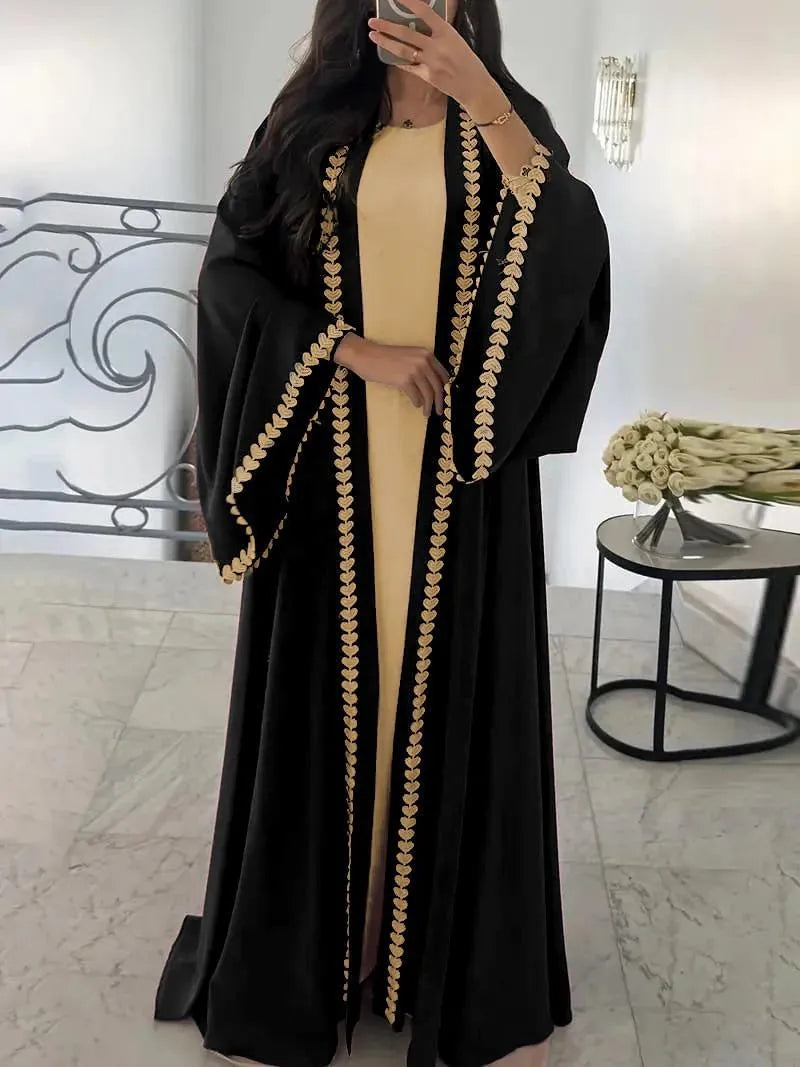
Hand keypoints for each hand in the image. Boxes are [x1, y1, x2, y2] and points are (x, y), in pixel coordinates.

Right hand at [335, 334, 449, 416]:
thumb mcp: (409, 356)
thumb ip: (421, 366)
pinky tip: (416, 405)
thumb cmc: (385, 357)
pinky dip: (417, 403)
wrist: (367, 356)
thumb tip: (431, 385)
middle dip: (440, 401)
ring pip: (428, 393)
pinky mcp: (404, 380)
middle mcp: (423, 361)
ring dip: (429, 406)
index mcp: (426, 354)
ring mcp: (414, 370)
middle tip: (439, 410)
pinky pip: (416, 396)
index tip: (444, 398)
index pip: (443, 374)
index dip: (445, 388)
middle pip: (438, 386)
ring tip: (426, 413)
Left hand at [367, 0, 507, 119]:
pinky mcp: (427, 76)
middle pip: (407, 33)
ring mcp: (431, 62)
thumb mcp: (455, 39)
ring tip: (374, 36)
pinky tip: (388, 55)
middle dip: (387, 26)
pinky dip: (398, 60)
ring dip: (386, 42)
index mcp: (446, 32)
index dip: (409, 3)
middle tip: (373, 20)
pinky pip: (408, 66)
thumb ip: (438, 30)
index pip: (425, 12)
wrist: (474, 86)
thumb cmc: (466, 61)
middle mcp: (437, 45)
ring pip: (403, 50)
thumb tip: (420, 21)